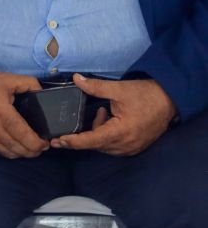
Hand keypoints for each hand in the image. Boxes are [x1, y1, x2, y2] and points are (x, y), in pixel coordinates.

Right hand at [0, 71, 48, 158]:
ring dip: (24, 153)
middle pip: (21, 150)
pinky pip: (0, 152)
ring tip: (31, 147)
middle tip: (43, 144)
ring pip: (11, 154)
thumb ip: (28, 83)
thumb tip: (42, 92)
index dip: (40, 144)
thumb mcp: (5, 79)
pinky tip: (15, 146)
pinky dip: (11, 153)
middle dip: (35, 150)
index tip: (47, 140)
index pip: (27, 138)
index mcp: (4, 116)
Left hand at [53, 74, 175, 155]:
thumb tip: (76, 79)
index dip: (73, 142)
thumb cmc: (146, 95)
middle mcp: (126, 144)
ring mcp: (131, 148)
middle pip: (95, 144)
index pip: (91, 141)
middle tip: (93, 113)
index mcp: (121, 132)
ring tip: (105, 113)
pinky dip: (107, 135)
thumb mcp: (119, 89)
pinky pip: (113, 146)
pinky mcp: (135, 147)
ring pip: (104, 146)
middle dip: (87, 131)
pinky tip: (111, 120)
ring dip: (98, 132)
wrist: (170, 100)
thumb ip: (95, 87)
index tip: (57, 141)